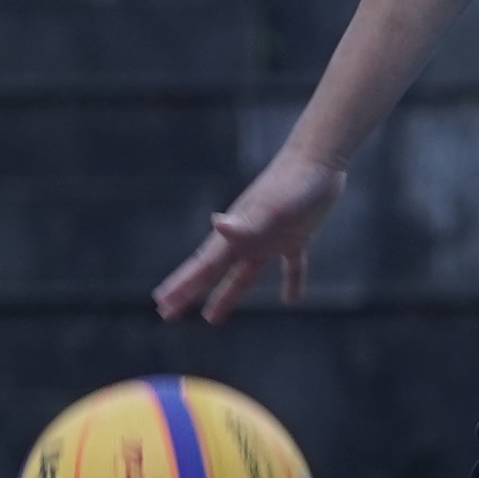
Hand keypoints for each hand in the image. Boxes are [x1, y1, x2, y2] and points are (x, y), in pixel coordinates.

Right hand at [156, 153, 348, 321]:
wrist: (317, 159)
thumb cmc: (292, 182)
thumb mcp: (270, 207)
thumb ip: (245, 221)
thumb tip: (216, 224)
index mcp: (236, 234)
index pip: (202, 266)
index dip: (181, 286)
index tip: (161, 304)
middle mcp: (246, 237)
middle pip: (213, 272)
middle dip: (189, 292)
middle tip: (166, 313)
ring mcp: (270, 237)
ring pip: (243, 274)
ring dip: (227, 295)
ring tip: (211, 318)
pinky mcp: (296, 235)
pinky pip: (290, 266)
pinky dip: (290, 282)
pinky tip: (289, 299)